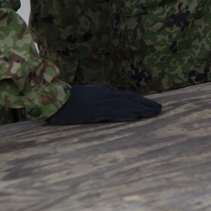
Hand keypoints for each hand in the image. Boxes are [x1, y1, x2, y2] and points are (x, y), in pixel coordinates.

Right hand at [47, 85, 161, 124]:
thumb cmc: (65, 102)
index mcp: (103, 92)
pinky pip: (114, 113)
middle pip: (130, 99)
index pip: (126, 96)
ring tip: (154, 114)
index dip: (140, 100)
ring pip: (126, 105)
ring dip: (141, 110)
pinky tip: (136, 117)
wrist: (51, 99)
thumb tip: (108, 108)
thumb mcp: (86, 98)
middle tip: (160, 109)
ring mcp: (100, 103)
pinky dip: (127, 114)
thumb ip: (97, 101)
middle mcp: (104, 95)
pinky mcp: (94, 111)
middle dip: (146, 104)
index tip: (150, 104)